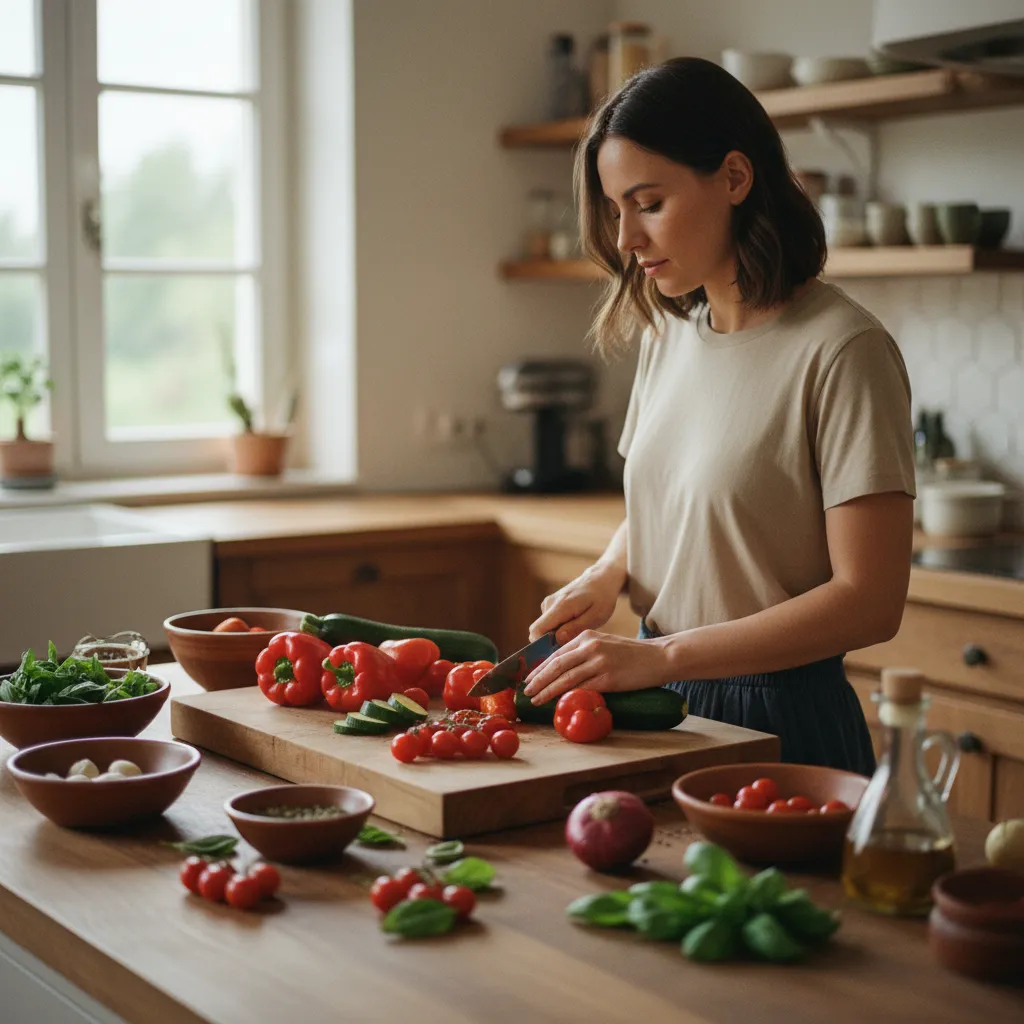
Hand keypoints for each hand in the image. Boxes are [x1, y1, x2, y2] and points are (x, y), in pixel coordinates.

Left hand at [522, 630, 672, 704]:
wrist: (659, 656)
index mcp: (587, 636)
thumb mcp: (605, 644)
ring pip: (566, 678)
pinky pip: (582, 688)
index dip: (541, 668)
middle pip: (556, 665)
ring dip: (547, 690)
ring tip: (535, 699)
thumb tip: (562, 668)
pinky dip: (567, 696)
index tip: (530, 679)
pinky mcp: (609, 678)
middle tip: (525, 691)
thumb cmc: (632, 654)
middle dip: (538, 679)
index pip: (557, 654)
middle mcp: (590, 646)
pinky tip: (558, 703)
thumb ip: (585, 651)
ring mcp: (599, 662)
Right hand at [528, 562, 626, 646]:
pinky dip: (558, 627)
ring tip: (577, 630)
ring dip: (557, 634)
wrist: (600, 579)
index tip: (557, 652)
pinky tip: (574, 624)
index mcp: (560, 607)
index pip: (536, 630)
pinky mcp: (550, 604)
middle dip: (551, 642)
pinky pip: (548, 622)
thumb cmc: (601, 598)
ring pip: (545, 628)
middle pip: (539, 631)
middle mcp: (549, 603)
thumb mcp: (596, 616)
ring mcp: (548, 602)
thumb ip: (576, 628)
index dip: (542, 645)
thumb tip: (557, 639)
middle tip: (573, 643)